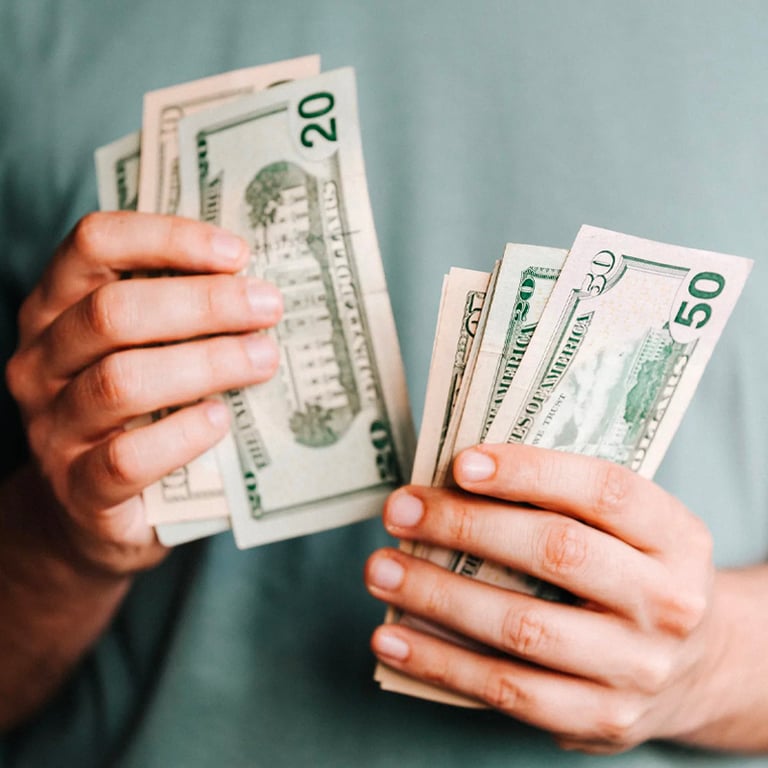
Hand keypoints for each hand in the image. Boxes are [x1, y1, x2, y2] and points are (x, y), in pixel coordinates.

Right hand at [5, 212, 281, 575]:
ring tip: (263, 359)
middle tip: (268, 308)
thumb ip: (179, 317)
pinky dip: (182, 435)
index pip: (94, 244)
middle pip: (112, 312)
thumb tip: (259, 286)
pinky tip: (220, 420)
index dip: (168, 238)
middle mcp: (41, 361)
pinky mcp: (77, 489)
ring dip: (205, 364)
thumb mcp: (144, 352)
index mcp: (56, 309)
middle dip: (203, 304)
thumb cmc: (134, 414)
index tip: (238, 254)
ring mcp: (52, 428)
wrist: (89, 512)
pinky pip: (126, 458)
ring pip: (121, 382)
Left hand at [366, 444, 719, 753]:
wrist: (697, 666)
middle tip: (400, 511)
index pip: (603, 490)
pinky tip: (392, 636)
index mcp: (676, 536)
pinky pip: (507, 691)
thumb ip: (563, 503)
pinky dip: (440, 662)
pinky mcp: (600, 718)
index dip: (529, 471)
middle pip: (556, 553)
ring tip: (381, 569)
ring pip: (522, 627)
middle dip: (465, 527)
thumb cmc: (633, 573)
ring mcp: (636, 668)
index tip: (460, 463)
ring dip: (437, 595)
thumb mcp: (628, 530)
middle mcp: (667, 602)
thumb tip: (451, 481)